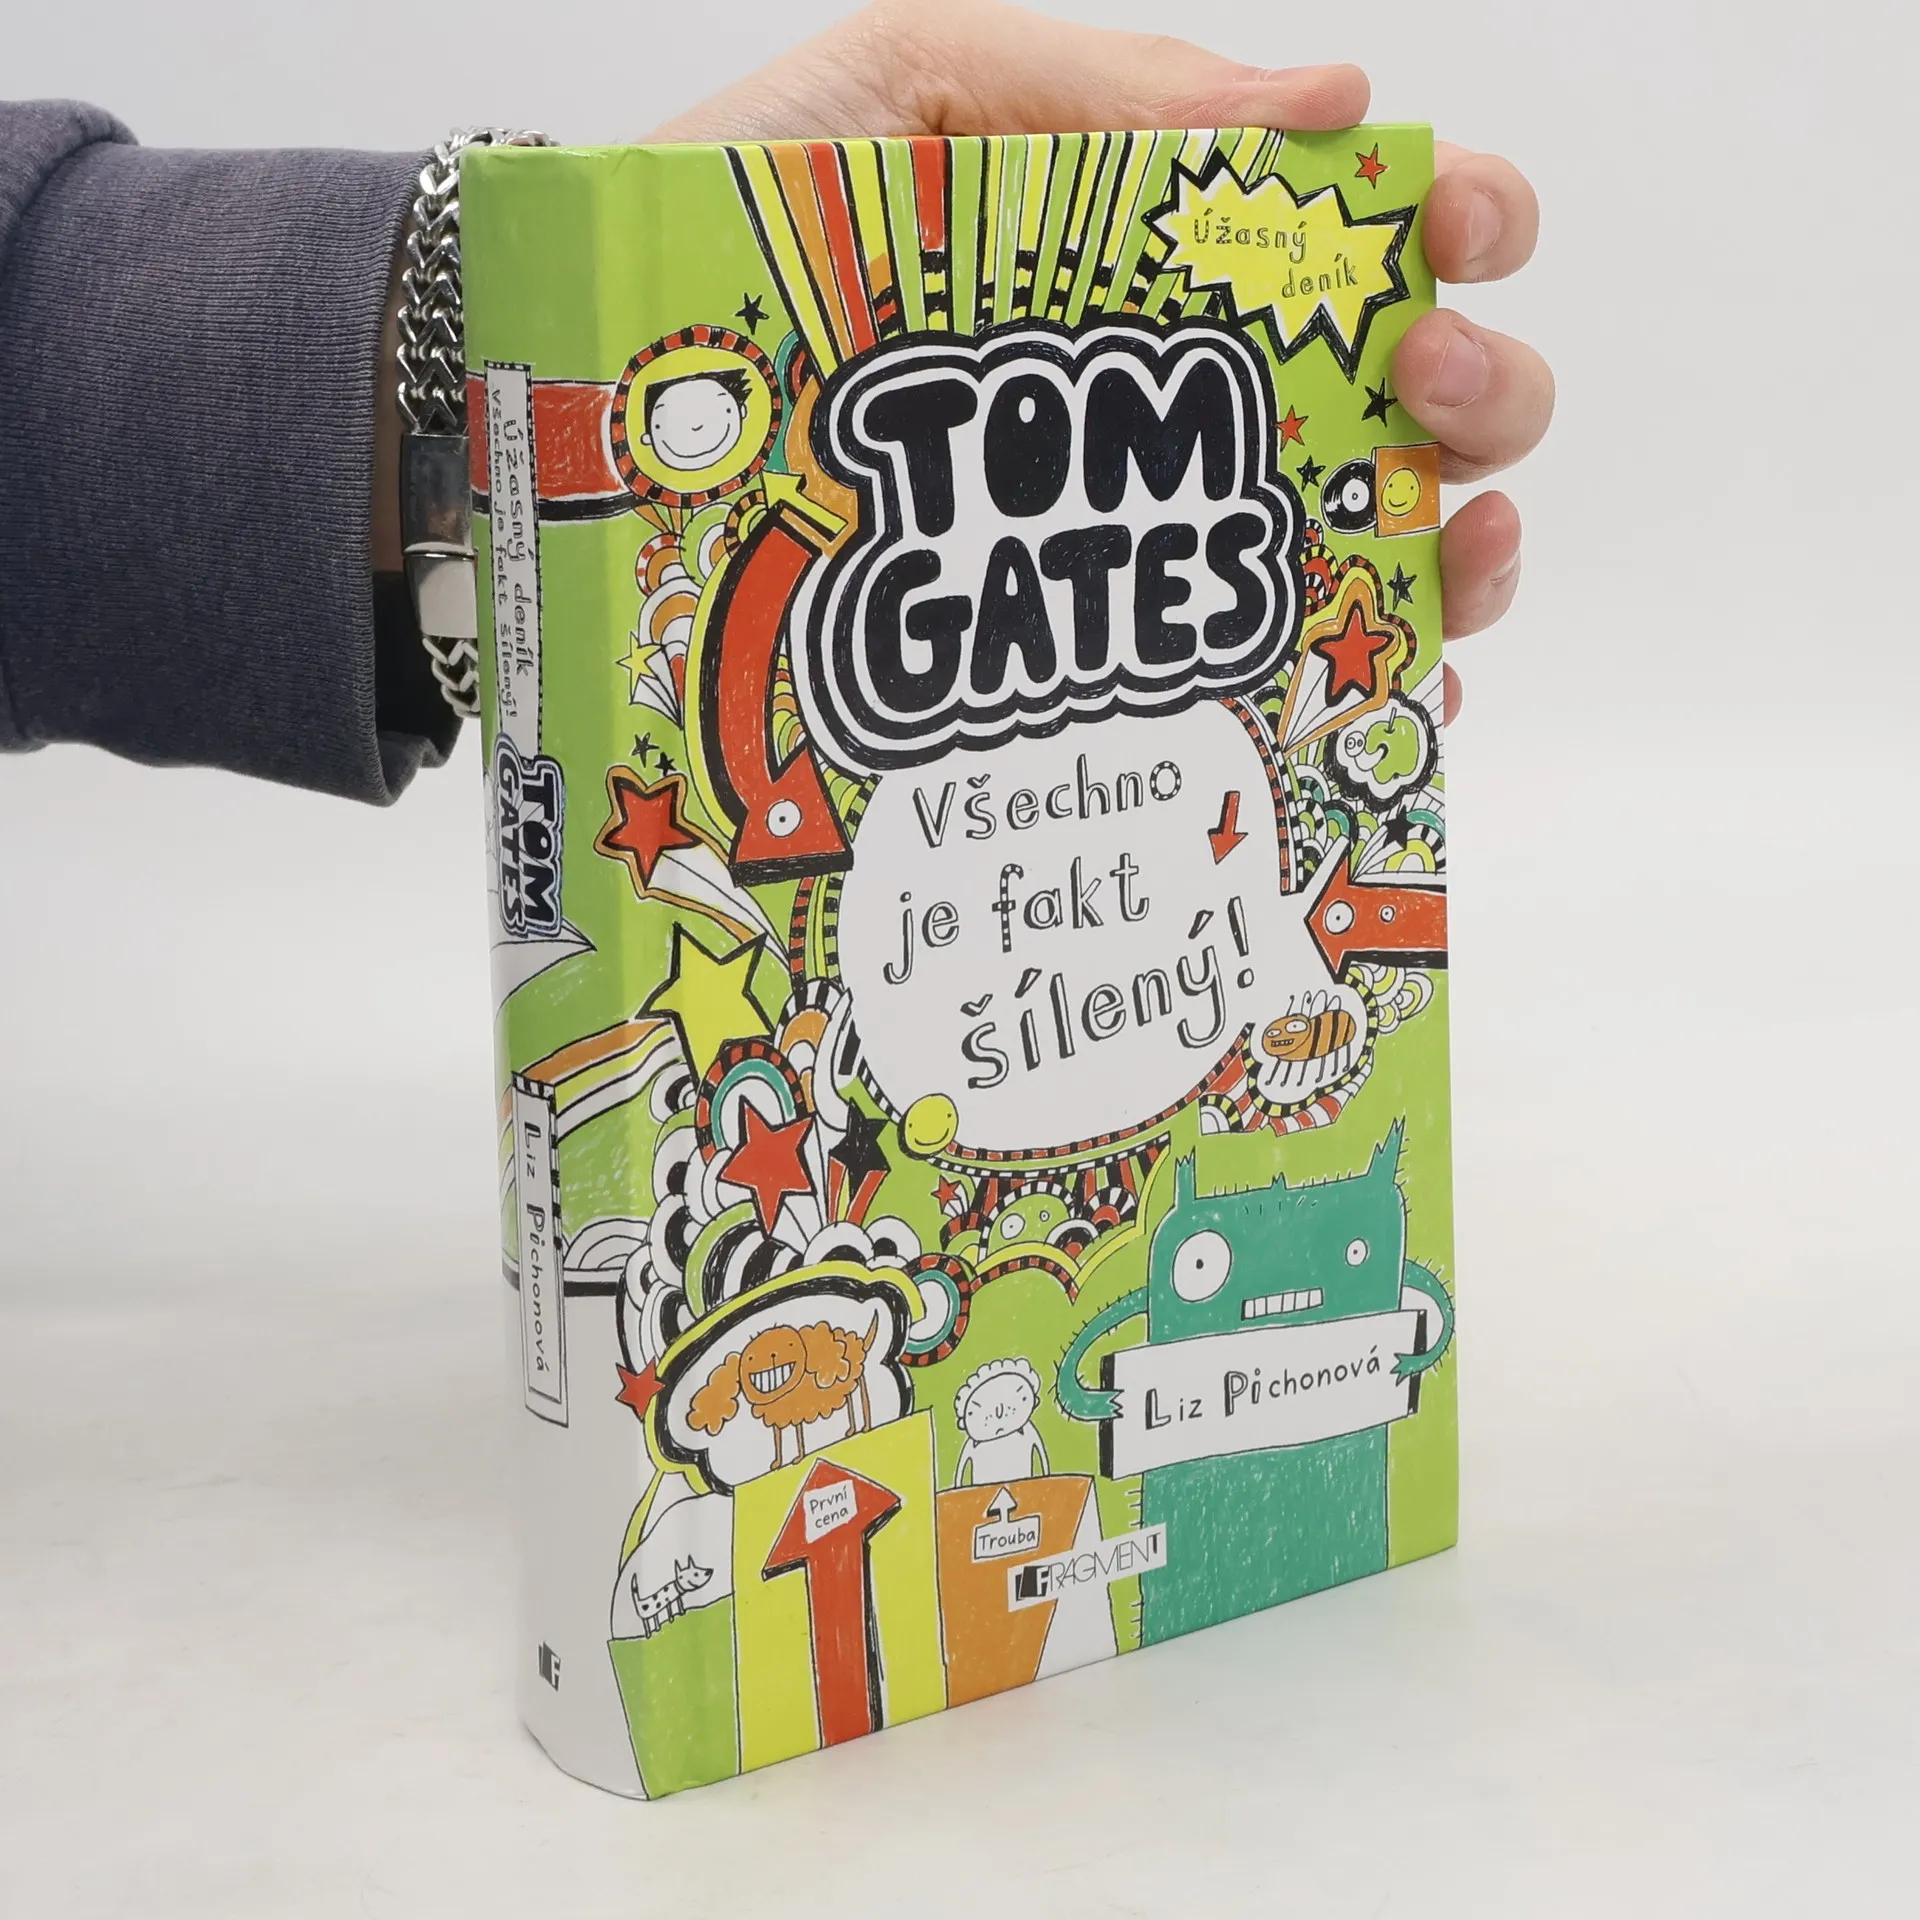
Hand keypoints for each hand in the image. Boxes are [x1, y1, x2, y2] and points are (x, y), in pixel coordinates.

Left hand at [650, 0, 1551, 722]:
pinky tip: (1393, 682)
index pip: (1351, 236)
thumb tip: (1333, 107)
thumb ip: (1107, 90)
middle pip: (1402, 403)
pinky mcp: (1097, 673)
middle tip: (1427, 388)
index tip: (1470, 236)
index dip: (1455, 221)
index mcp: (1154, 258)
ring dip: (1458, 545)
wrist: (600, 412)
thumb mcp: (903, 84)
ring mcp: (1145, 550)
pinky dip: (1361, 690)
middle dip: (1478, 386)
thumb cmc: (736, 230)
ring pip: (1367, 552)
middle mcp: (1172, 412)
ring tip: (1447, 537)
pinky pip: (1271, 690)